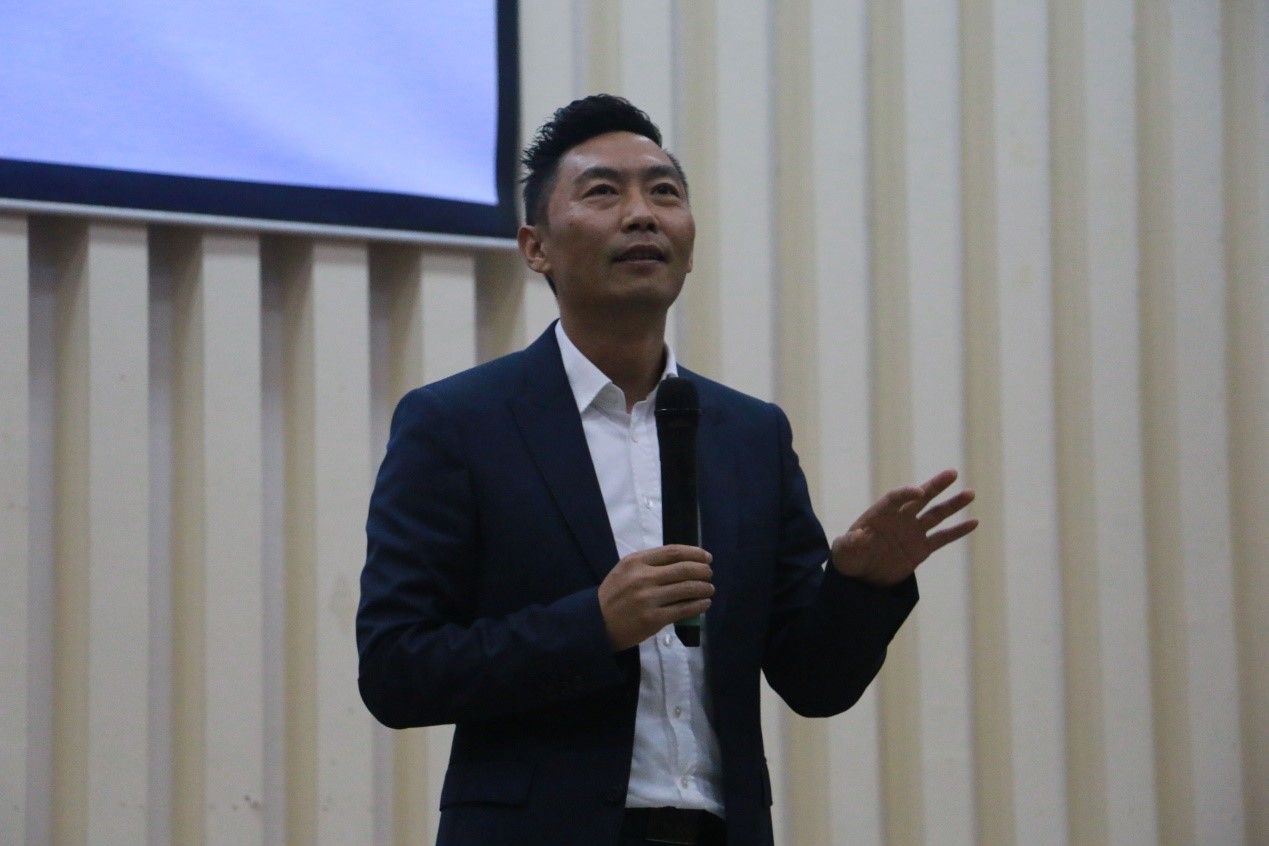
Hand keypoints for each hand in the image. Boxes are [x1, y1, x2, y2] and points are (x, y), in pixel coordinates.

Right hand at [598, 545, 713, 650]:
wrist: (596, 623)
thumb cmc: (614, 595)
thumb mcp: (625, 570)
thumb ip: (650, 563)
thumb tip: (684, 561)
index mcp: (636, 561)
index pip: (673, 552)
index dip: (695, 553)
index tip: (706, 557)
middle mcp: (643, 577)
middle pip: (684, 569)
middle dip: (703, 571)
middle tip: (709, 574)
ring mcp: (649, 598)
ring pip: (687, 589)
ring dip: (704, 588)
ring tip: (709, 589)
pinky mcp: (654, 619)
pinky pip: (684, 609)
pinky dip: (698, 605)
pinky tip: (704, 603)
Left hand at [831, 468, 977, 587]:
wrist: (860, 576)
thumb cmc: (848, 558)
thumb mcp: (843, 552)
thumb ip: (849, 543)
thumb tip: (858, 535)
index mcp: (879, 515)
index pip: (895, 498)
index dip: (906, 493)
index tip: (918, 492)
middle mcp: (899, 519)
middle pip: (920, 498)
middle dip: (935, 486)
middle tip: (952, 473)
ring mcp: (912, 532)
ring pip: (936, 514)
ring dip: (953, 504)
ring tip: (970, 494)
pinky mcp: (922, 549)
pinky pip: (943, 538)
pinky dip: (957, 531)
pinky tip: (973, 522)